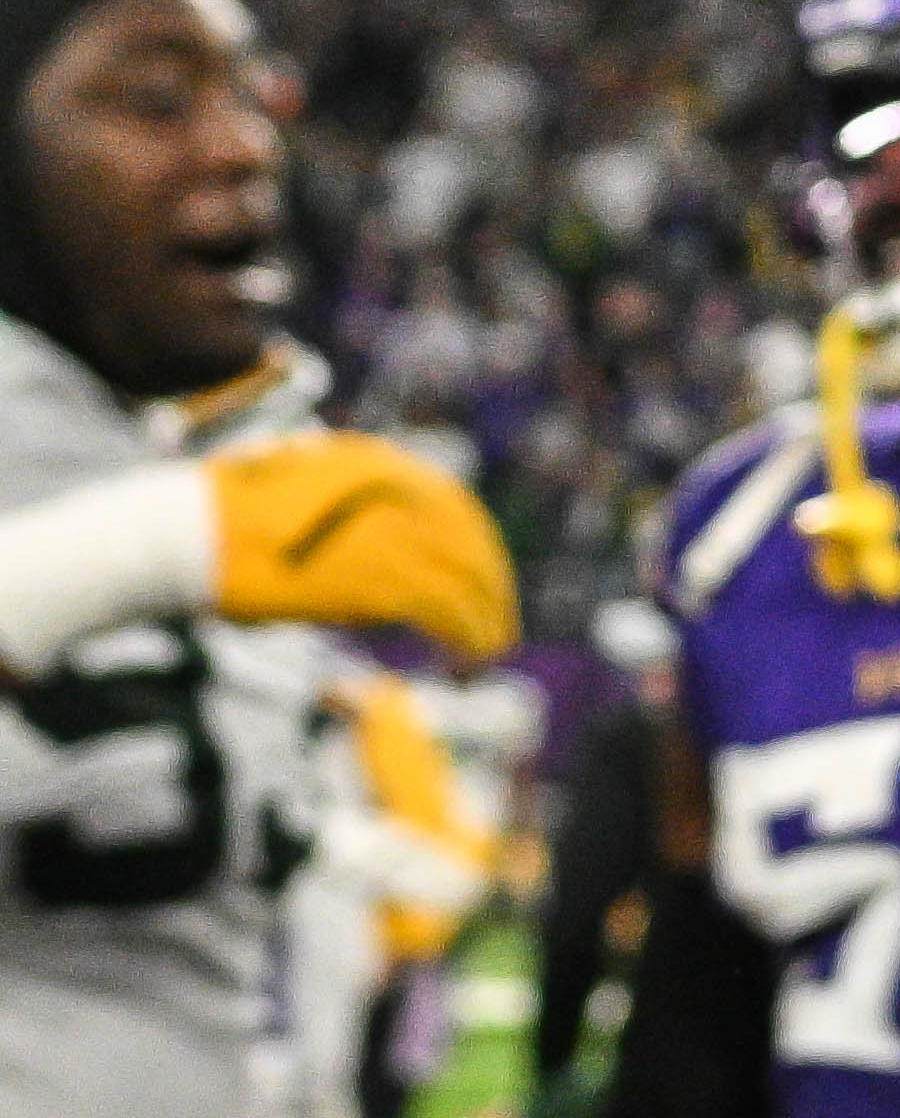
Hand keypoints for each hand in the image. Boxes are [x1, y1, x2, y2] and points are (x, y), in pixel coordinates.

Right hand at [207, 432, 517, 660]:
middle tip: (499, 619)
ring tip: (490, 647)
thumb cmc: (219, 513)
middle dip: (491, 584)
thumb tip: (381, 539)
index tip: (486, 576)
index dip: (478, 545)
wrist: (181, 531)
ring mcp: (388, 535)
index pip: (452, 505)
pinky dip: (466, 634)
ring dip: (486, 617)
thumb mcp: (294, 481)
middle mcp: (392, 491)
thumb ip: (345, 502)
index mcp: (373, 462)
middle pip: (469, 543)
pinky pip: (444, 611)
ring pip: (465, 580)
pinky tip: (469, 655)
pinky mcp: (376, 581)